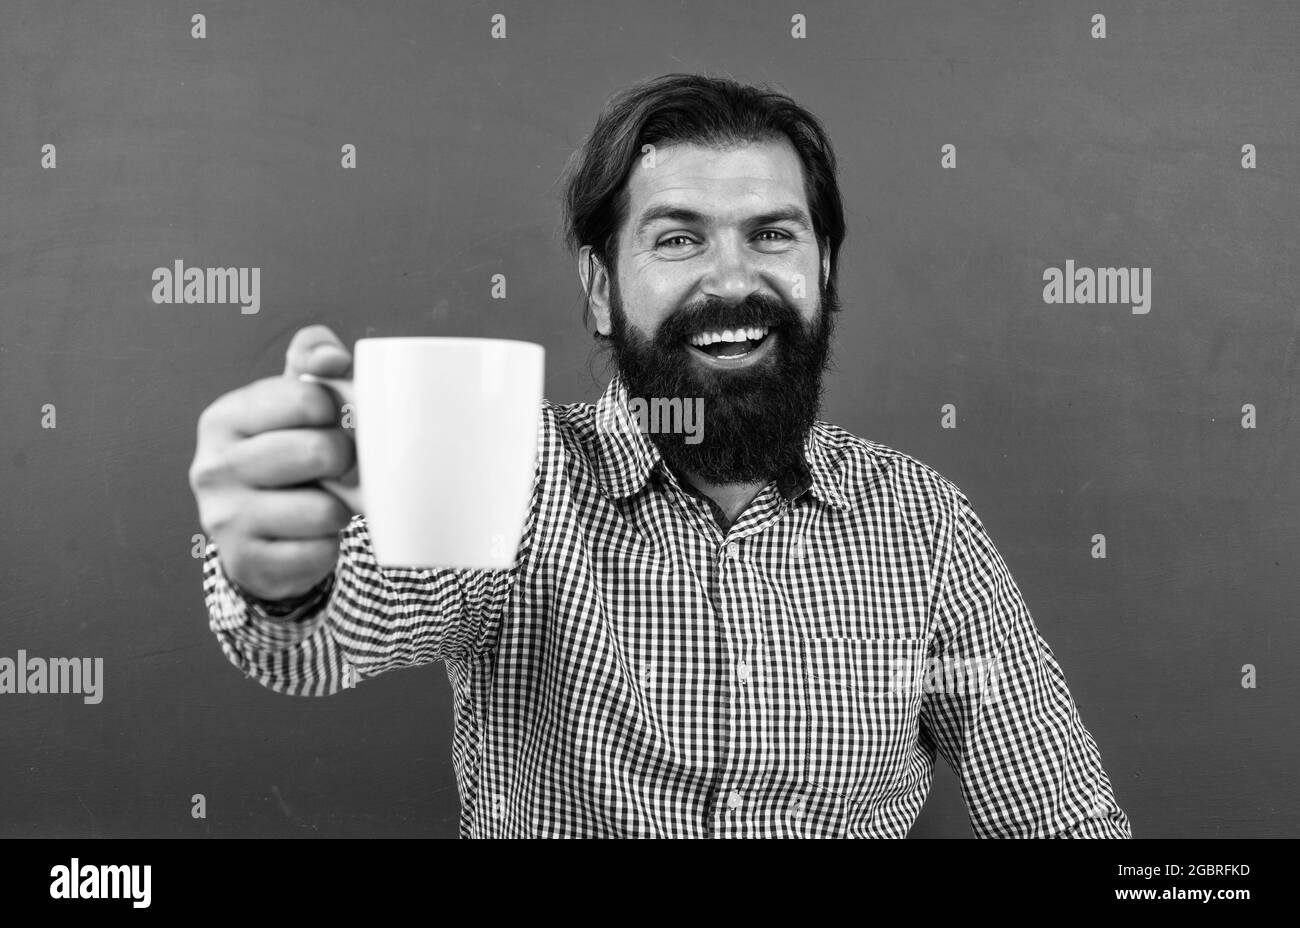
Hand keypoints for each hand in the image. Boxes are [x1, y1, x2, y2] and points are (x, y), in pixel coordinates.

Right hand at [188, 325, 356, 600]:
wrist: (259, 536)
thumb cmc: (286, 456)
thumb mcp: (292, 401)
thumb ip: (312, 359)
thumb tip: (333, 359)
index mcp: (225, 417)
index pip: (309, 398)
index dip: (337, 412)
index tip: (329, 422)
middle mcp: (214, 467)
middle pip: (320, 452)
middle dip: (344, 461)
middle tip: (335, 467)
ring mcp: (225, 519)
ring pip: (325, 509)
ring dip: (339, 509)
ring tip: (322, 503)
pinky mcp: (246, 564)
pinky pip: (319, 553)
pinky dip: (327, 547)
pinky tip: (309, 537)